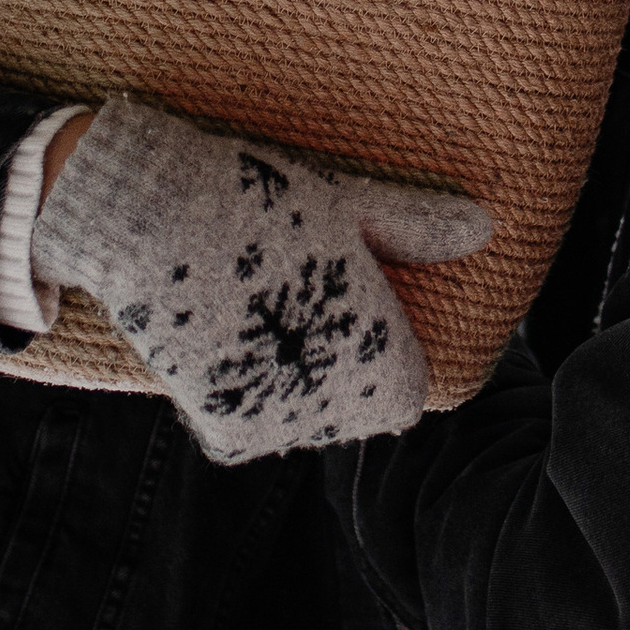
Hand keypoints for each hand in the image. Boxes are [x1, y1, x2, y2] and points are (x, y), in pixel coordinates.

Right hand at [32, 98, 490, 465]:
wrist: (147, 216)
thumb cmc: (258, 199)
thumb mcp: (345, 203)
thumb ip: (414, 226)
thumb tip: (482, 227)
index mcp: (377, 350)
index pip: (404, 398)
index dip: (388, 363)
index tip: (361, 323)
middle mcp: (333, 397)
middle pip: (352, 413)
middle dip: (340, 378)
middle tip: (301, 312)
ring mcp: (275, 416)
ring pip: (302, 424)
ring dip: (292, 390)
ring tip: (263, 319)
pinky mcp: (221, 422)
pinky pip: (249, 430)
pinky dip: (245, 399)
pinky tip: (232, 342)